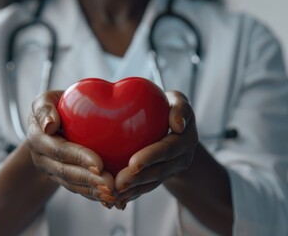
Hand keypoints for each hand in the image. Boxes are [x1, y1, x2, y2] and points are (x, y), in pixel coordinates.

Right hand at [27, 91, 115, 205]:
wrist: (51, 121)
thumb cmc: (54, 106)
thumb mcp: (46, 100)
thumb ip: (44, 108)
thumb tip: (49, 124)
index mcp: (38, 139)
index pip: (59, 150)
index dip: (78, 158)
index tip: (99, 164)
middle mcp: (42, 158)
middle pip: (66, 172)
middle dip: (88, 180)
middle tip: (110, 185)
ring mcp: (52, 170)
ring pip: (72, 184)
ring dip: (92, 191)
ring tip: (112, 195)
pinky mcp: (62, 178)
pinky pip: (77, 188)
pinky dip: (93, 195)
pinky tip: (110, 200)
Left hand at [114, 91, 197, 208]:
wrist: (175, 126)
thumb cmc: (169, 107)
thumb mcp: (178, 100)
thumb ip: (180, 106)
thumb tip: (178, 124)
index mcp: (186, 139)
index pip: (168, 149)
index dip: (152, 157)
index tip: (132, 163)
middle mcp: (182, 157)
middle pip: (159, 170)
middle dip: (138, 179)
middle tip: (118, 183)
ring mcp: (172, 170)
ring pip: (152, 183)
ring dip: (133, 190)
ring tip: (114, 195)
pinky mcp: (162, 177)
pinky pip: (147, 188)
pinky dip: (133, 194)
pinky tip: (117, 200)